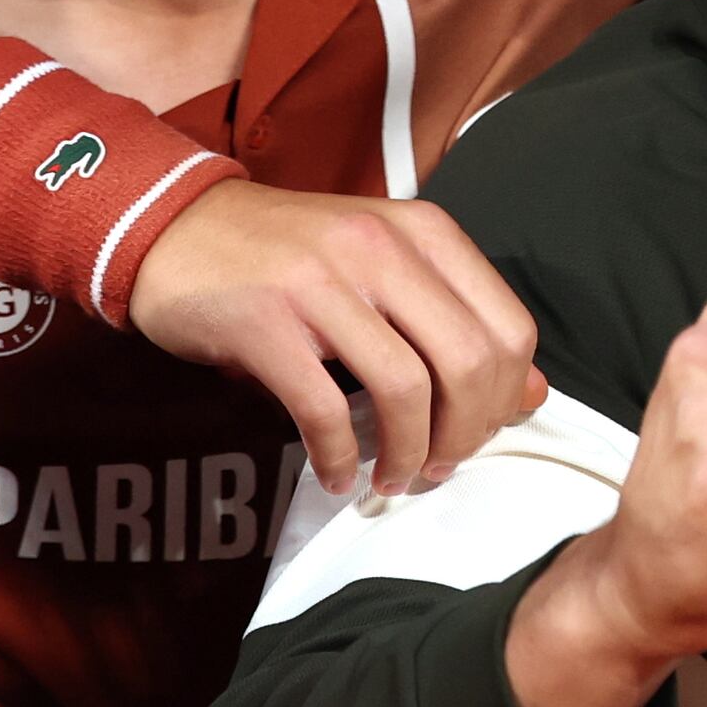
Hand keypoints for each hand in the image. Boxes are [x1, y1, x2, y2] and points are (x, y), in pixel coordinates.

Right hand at [124, 183, 542, 500]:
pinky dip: (340, 457)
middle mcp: (379, 249)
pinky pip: (325, 410)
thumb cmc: (288, 257)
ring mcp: (320, 283)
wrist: (173, 227)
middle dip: (466, 435)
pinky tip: (336, 473)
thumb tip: (533, 395)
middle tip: (441, 467)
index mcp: (421, 233)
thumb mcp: (385, 268)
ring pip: (405, 390)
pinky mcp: (265, 323)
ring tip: (394, 478)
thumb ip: (457, 322)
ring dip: (408, 455)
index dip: (505, 397)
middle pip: (469, 363)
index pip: (509, 328)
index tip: (481, 431)